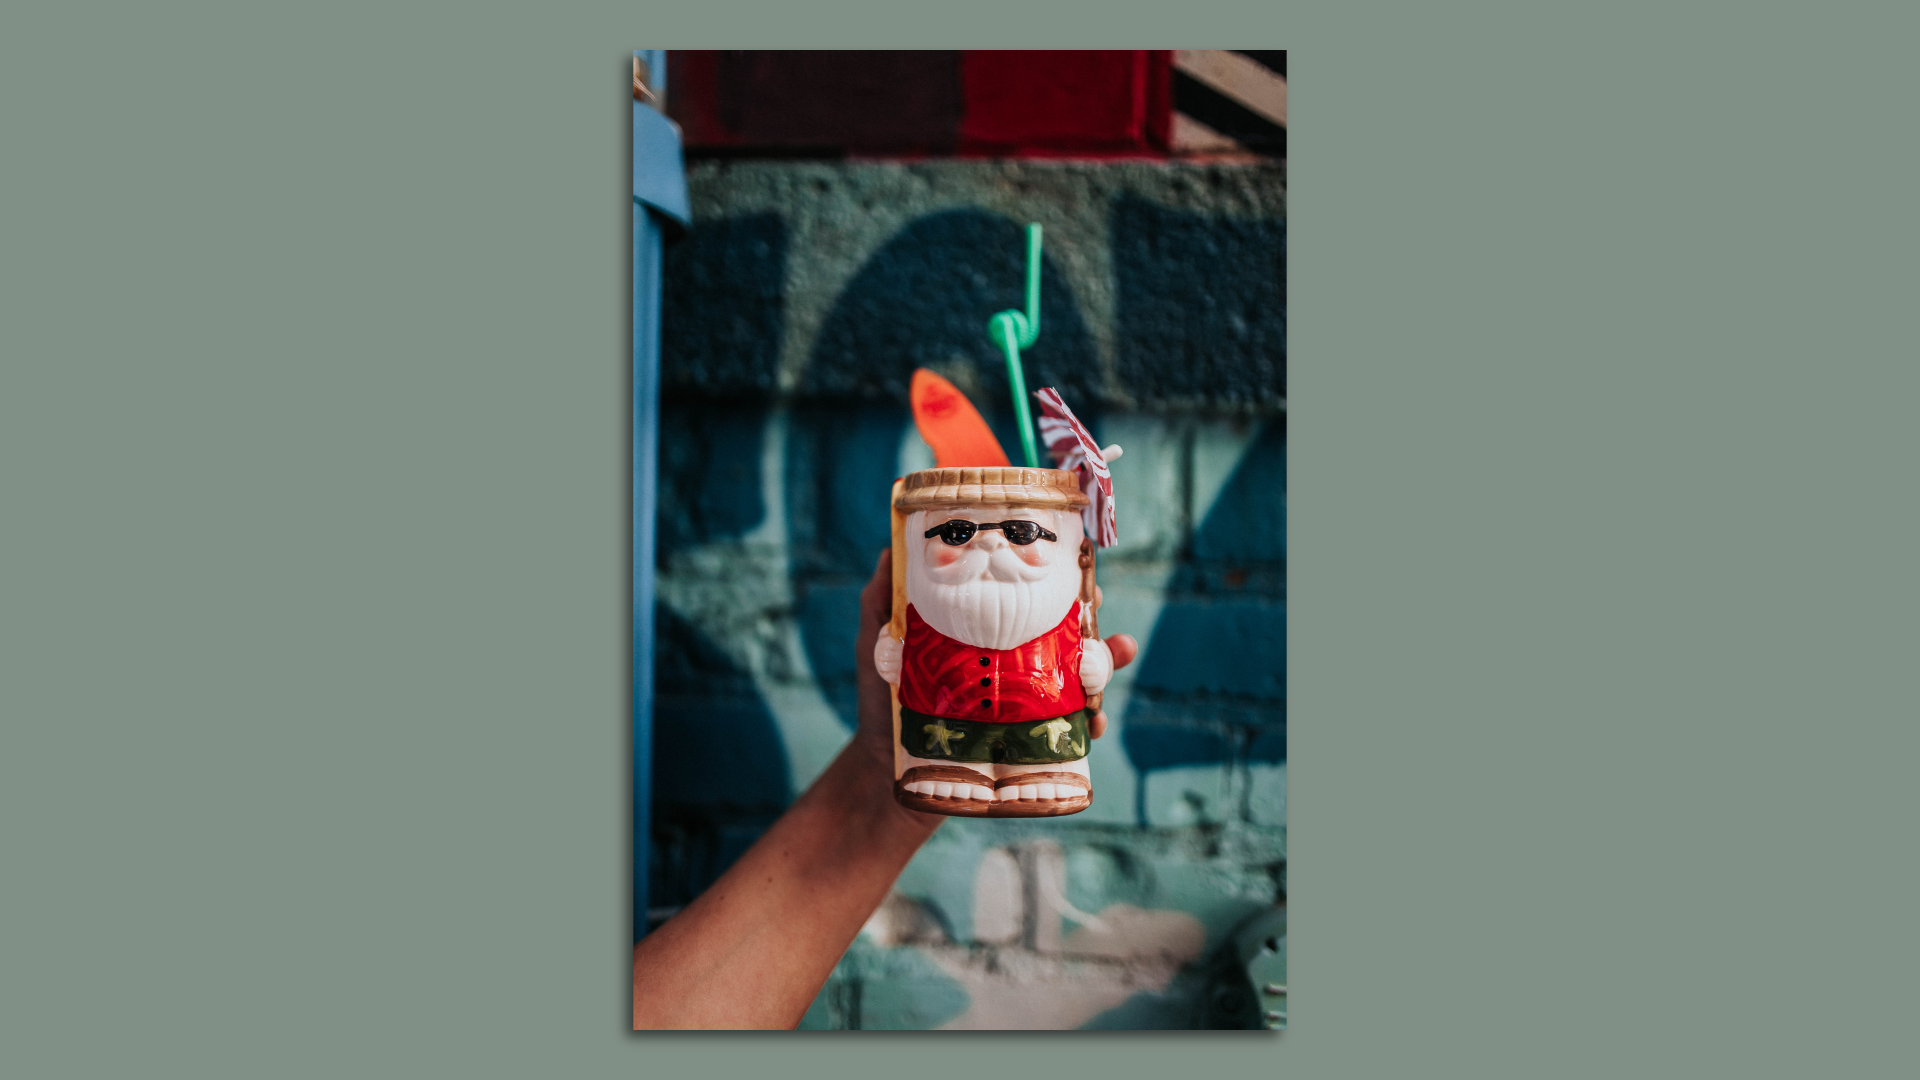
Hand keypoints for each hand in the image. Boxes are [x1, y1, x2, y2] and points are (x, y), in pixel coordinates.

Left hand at [855, 549, 1137, 745]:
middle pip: (1065, 634)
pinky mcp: (1027, 741)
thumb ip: (882, 600)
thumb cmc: (880, 702)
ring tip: (1118, 654)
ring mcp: (1022, 704)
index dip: (1058, 583)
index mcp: (985, 635)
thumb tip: (892, 548)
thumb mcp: (874, 644)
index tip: (1078, 572)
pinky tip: (1096, 720)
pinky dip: (1091, 722)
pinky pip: (1070, 730)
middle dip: (1092, 621)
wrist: (883, 774)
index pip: (1028, 601)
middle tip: (1099, 614)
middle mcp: (1011, 664)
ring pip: (1078, 677)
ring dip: (1106, 665)